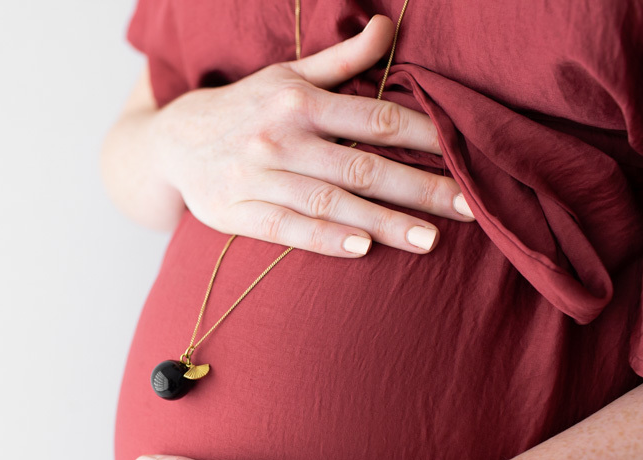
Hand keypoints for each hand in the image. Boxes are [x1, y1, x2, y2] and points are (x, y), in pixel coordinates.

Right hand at [151, 15, 473, 256]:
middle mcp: (280, 138)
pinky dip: (323, 239)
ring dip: (382, 223)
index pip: (376, 121)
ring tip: (430, 240)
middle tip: (471, 209)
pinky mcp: (235, 213)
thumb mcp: (287, 75)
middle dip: (420, 189)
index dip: (427, 138)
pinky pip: (285, 229)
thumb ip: (341, 60)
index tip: (469, 155)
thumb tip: (388, 28)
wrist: (171, 142)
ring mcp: (256, 178)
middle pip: (362, 167)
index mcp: (299, 102)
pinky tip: (361, 249)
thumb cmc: (244, 108)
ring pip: (329, 203)